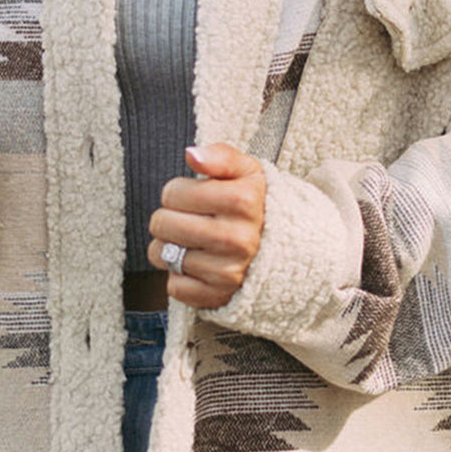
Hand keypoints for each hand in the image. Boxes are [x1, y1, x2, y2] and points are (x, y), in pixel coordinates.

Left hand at [147, 143, 266, 309]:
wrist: (289, 249)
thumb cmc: (257, 205)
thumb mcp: (247, 171)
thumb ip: (220, 156)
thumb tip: (191, 155)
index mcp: (242, 201)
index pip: (172, 193)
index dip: (178, 192)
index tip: (195, 198)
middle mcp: (237, 238)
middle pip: (161, 224)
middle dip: (170, 218)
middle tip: (191, 220)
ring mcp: (228, 271)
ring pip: (162, 255)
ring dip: (171, 247)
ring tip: (193, 242)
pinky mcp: (219, 296)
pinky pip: (173, 286)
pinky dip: (180, 277)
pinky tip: (199, 265)